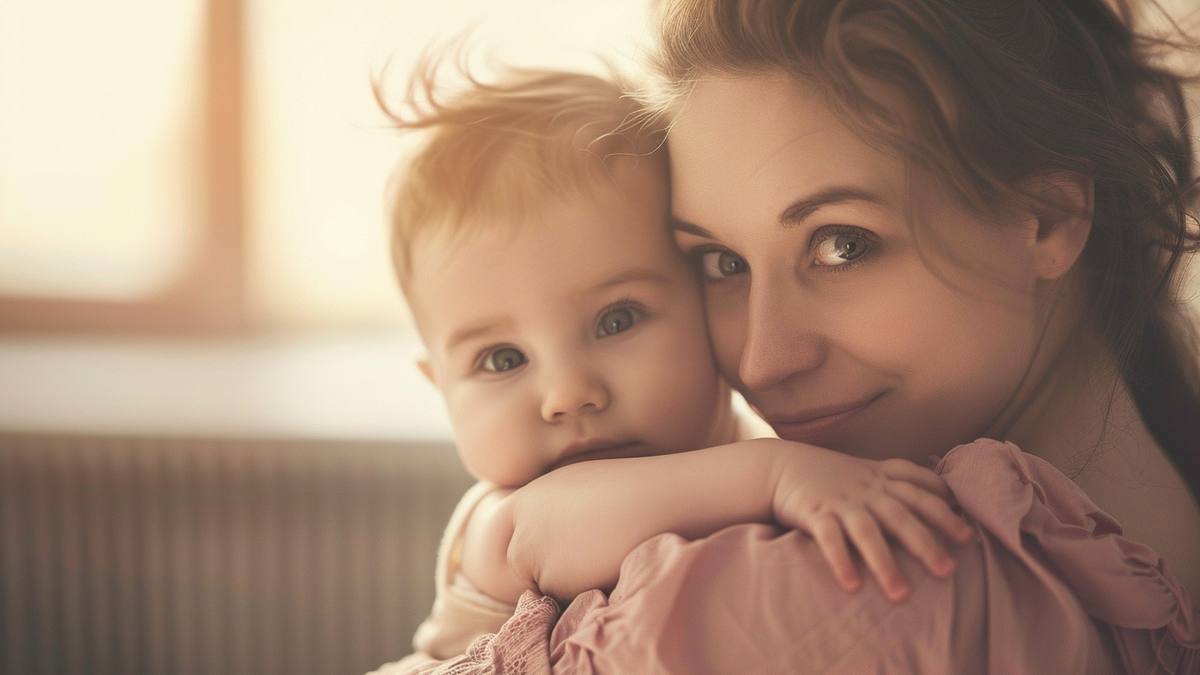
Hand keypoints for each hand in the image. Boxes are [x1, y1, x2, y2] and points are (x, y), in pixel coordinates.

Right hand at [769, 443, 974, 601]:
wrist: (780, 466)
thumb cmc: (830, 475)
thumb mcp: (868, 471)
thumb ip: (899, 483)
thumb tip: (944, 497)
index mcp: (880, 477)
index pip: (919, 488)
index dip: (944, 509)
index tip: (967, 535)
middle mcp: (865, 489)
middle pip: (901, 515)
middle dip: (926, 543)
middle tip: (948, 571)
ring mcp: (840, 501)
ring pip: (867, 531)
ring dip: (885, 563)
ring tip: (901, 594)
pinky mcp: (813, 513)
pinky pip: (829, 538)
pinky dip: (841, 561)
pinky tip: (853, 586)